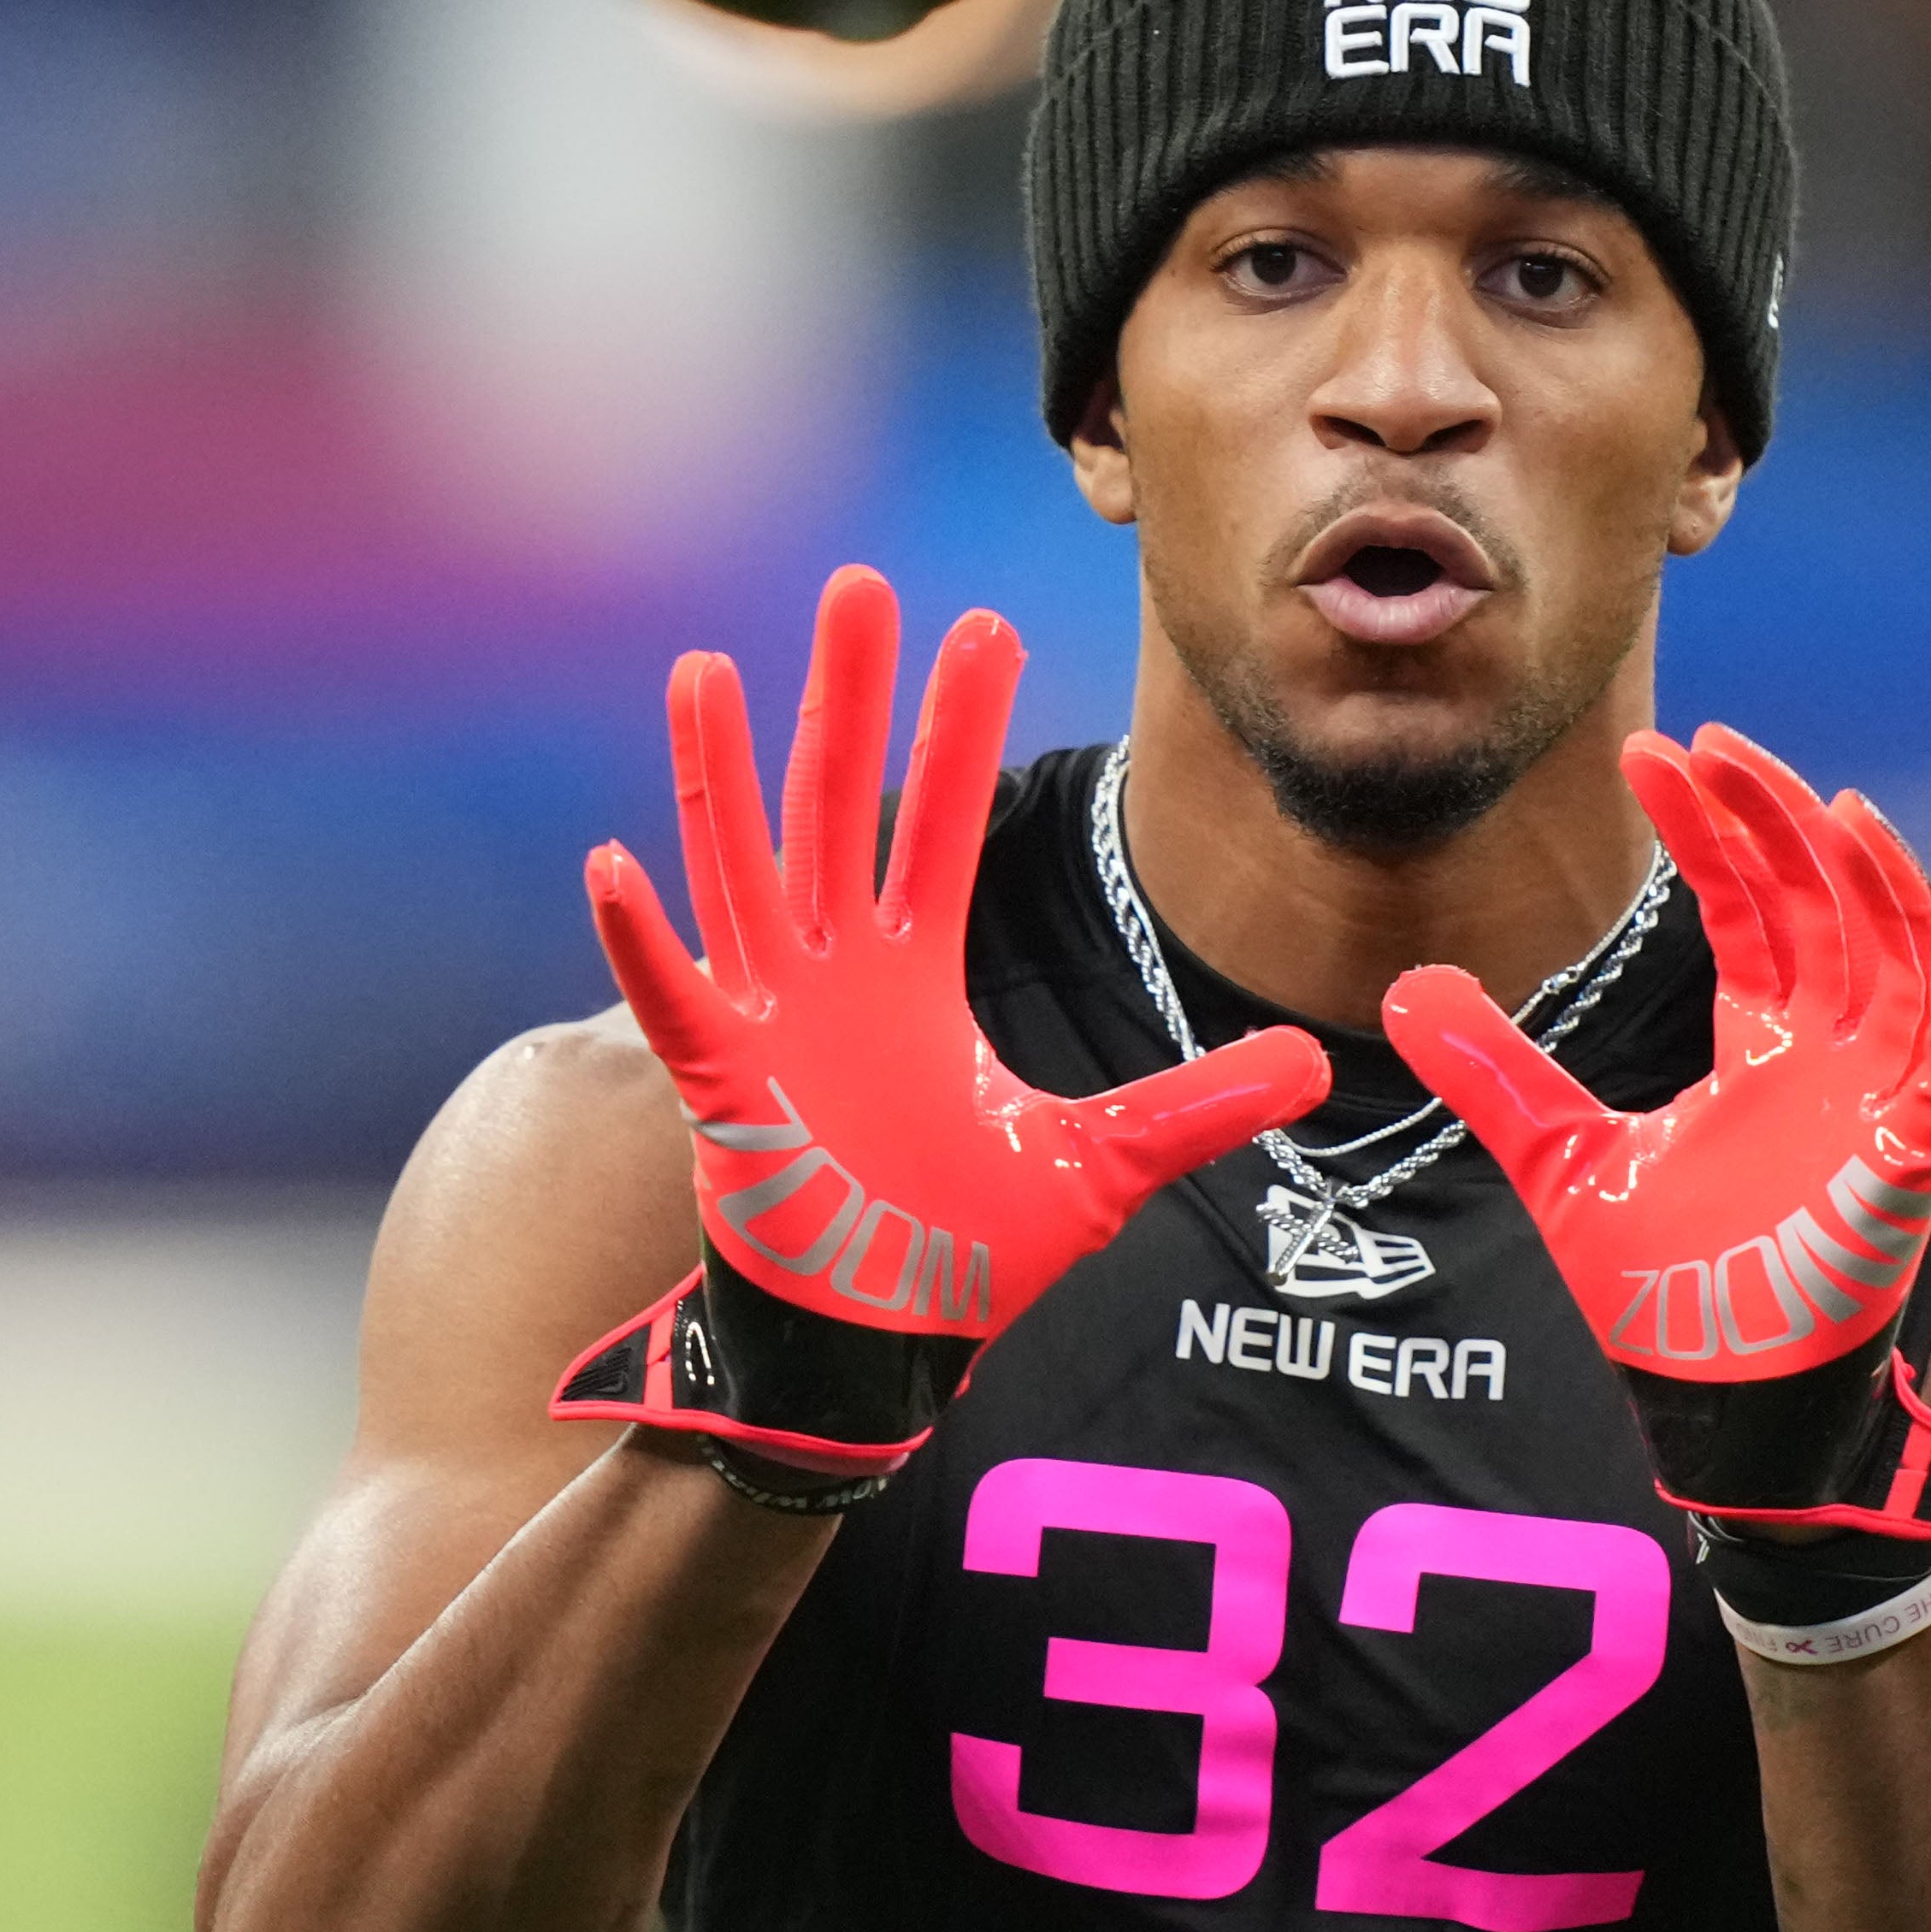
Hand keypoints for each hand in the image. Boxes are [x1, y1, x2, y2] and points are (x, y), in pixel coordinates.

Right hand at [553, 566, 1329, 1494]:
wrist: (878, 1347)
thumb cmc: (963, 1253)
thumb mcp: (1100, 1165)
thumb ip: (1199, 1105)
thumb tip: (1316, 1065)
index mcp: (917, 977)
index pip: (940, 825)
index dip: (958, 728)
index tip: (983, 623)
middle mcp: (837, 975)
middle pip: (837, 805)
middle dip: (847, 698)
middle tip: (859, 585)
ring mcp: (770, 1021)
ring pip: (740, 870)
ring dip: (719, 773)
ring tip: (707, 668)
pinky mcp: (719, 1087)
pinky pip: (668, 999)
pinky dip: (642, 939)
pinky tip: (614, 863)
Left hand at [1384, 729, 1930, 1603]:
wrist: (1707, 1398)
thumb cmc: (1661, 1287)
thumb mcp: (1558, 1155)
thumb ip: (1494, 1070)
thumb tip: (1405, 989)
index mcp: (1758, 1039)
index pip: (1745, 901)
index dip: (1708, 826)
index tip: (1651, 755)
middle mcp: (1826, 1051)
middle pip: (1823, 901)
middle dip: (1778, 819)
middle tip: (1716, 747)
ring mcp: (1876, 1101)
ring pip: (1900, 957)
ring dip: (1879, 879)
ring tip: (1833, 801)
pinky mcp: (1909, 1164)